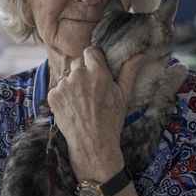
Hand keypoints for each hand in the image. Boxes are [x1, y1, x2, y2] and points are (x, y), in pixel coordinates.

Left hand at [47, 47, 145, 180]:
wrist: (93, 144)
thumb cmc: (111, 120)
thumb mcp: (124, 95)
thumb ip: (130, 71)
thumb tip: (142, 54)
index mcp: (97, 72)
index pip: (90, 52)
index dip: (93, 61)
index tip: (97, 71)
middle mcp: (79, 75)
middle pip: (78, 63)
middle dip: (83, 72)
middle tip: (90, 90)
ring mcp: (64, 85)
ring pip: (67, 76)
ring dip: (72, 84)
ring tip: (81, 102)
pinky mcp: (53, 96)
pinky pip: (57, 88)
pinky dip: (62, 96)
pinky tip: (72, 108)